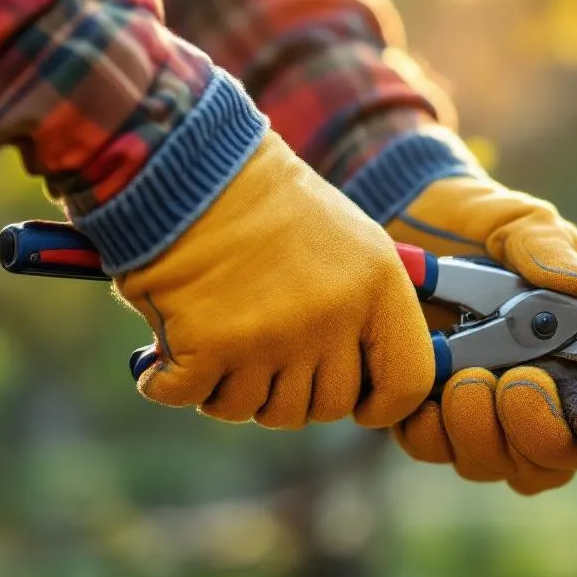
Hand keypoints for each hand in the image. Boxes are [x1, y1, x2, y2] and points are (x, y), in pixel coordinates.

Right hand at [114, 131, 433, 428]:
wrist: (190, 166)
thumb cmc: (268, 206)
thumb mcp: (350, 243)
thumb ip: (367, 311)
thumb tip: (368, 382)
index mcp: (377, 289)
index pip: (407, 383)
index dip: (382, 404)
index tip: (360, 402)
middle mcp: (331, 318)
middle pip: (324, 407)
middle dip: (292, 391)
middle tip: (264, 350)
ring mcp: (271, 338)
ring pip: (255, 410)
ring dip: (230, 386)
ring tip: (218, 335)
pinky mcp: (209, 347)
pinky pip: (191, 398)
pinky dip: (169, 380)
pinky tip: (169, 349)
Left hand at [386, 172, 576, 493]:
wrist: (398, 219)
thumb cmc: (473, 222)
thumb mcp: (514, 221)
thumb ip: (545, 246)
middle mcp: (541, 392)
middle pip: (560, 454)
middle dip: (539, 428)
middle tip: (512, 382)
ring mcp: (487, 413)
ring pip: (502, 462)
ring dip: (482, 432)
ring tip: (462, 378)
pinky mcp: (432, 416)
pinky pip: (439, 451)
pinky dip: (432, 434)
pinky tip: (424, 401)